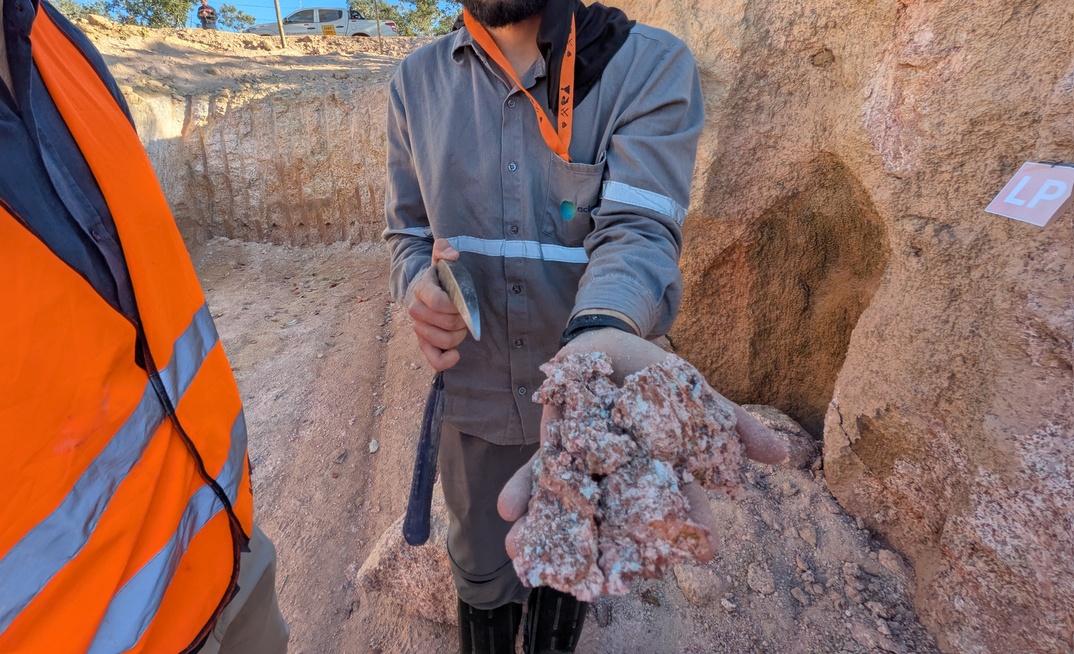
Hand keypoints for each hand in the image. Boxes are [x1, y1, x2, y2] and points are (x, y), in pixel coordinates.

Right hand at [407, 239, 468, 370]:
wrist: (425, 293)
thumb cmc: (439, 278)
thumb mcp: (441, 259)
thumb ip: (444, 249)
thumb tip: (453, 255)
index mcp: (422, 289)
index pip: (438, 302)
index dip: (455, 305)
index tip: (462, 301)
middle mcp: (416, 310)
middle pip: (445, 323)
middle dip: (461, 320)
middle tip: (465, 314)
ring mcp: (419, 328)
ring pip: (443, 341)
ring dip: (458, 336)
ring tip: (461, 327)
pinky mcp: (424, 344)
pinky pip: (434, 360)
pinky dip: (447, 360)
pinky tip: (457, 354)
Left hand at [498, 328, 787, 561]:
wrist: (608, 343)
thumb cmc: (655, 375)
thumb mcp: (694, 394)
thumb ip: (730, 424)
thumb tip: (782, 455)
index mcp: (660, 473)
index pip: (680, 505)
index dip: (693, 527)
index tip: (705, 553)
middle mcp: (622, 481)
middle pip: (618, 521)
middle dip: (609, 550)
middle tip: (599, 583)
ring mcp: (587, 468)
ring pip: (572, 508)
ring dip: (550, 532)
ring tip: (528, 557)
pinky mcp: (556, 449)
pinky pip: (538, 474)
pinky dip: (522, 491)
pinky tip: (506, 509)